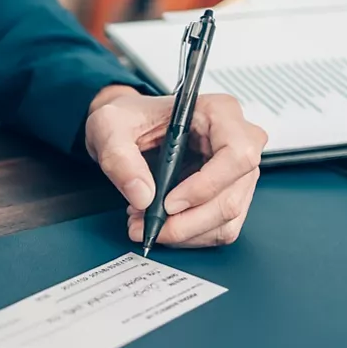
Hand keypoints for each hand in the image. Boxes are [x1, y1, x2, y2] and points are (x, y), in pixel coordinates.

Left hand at [84, 87, 267, 247]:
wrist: (126, 127)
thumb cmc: (128, 118)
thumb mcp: (110, 126)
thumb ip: (120, 157)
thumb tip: (142, 196)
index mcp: (219, 112)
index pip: (236, 154)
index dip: (206, 185)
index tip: (169, 203)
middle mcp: (236, 140)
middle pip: (231, 196)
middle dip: (187, 221)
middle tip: (149, 224)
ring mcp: (236, 171)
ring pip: (227, 218)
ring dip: (185, 231)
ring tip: (148, 222)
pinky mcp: (228, 194)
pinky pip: (219, 228)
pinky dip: (189, 234)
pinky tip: (163, 223)